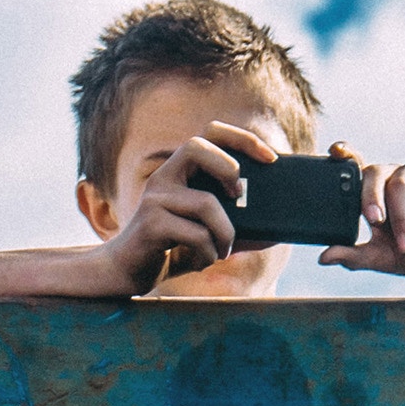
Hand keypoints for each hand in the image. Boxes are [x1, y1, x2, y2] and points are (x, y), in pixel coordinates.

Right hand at [107, 122, 281, 291]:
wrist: (128, 272)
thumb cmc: (173, 249)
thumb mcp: (209, 232)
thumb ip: (235, 226)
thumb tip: (276, 232)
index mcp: (180, 171)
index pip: (209, 133)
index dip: (241, 138)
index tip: (270, 158)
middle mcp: (164, 177)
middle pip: (195, 145)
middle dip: (227, 167)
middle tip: (238, 196)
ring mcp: (154, 198)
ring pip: (205, 203)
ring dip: (225, 234)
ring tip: (222, 251)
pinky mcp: (150, 224)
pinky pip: (196, 235)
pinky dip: (208, 253)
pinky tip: (201, 261)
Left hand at [314, 143, 404, 296]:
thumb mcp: (381, 258)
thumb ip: (353, 255)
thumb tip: (323, 258)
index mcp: (373, 189)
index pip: (354, 167)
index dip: (344, 155)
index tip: (334, 151)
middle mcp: (392, 175)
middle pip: (373, 173)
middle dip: (371, 199)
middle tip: (375, 222)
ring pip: (398, 186)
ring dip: (402, 221)